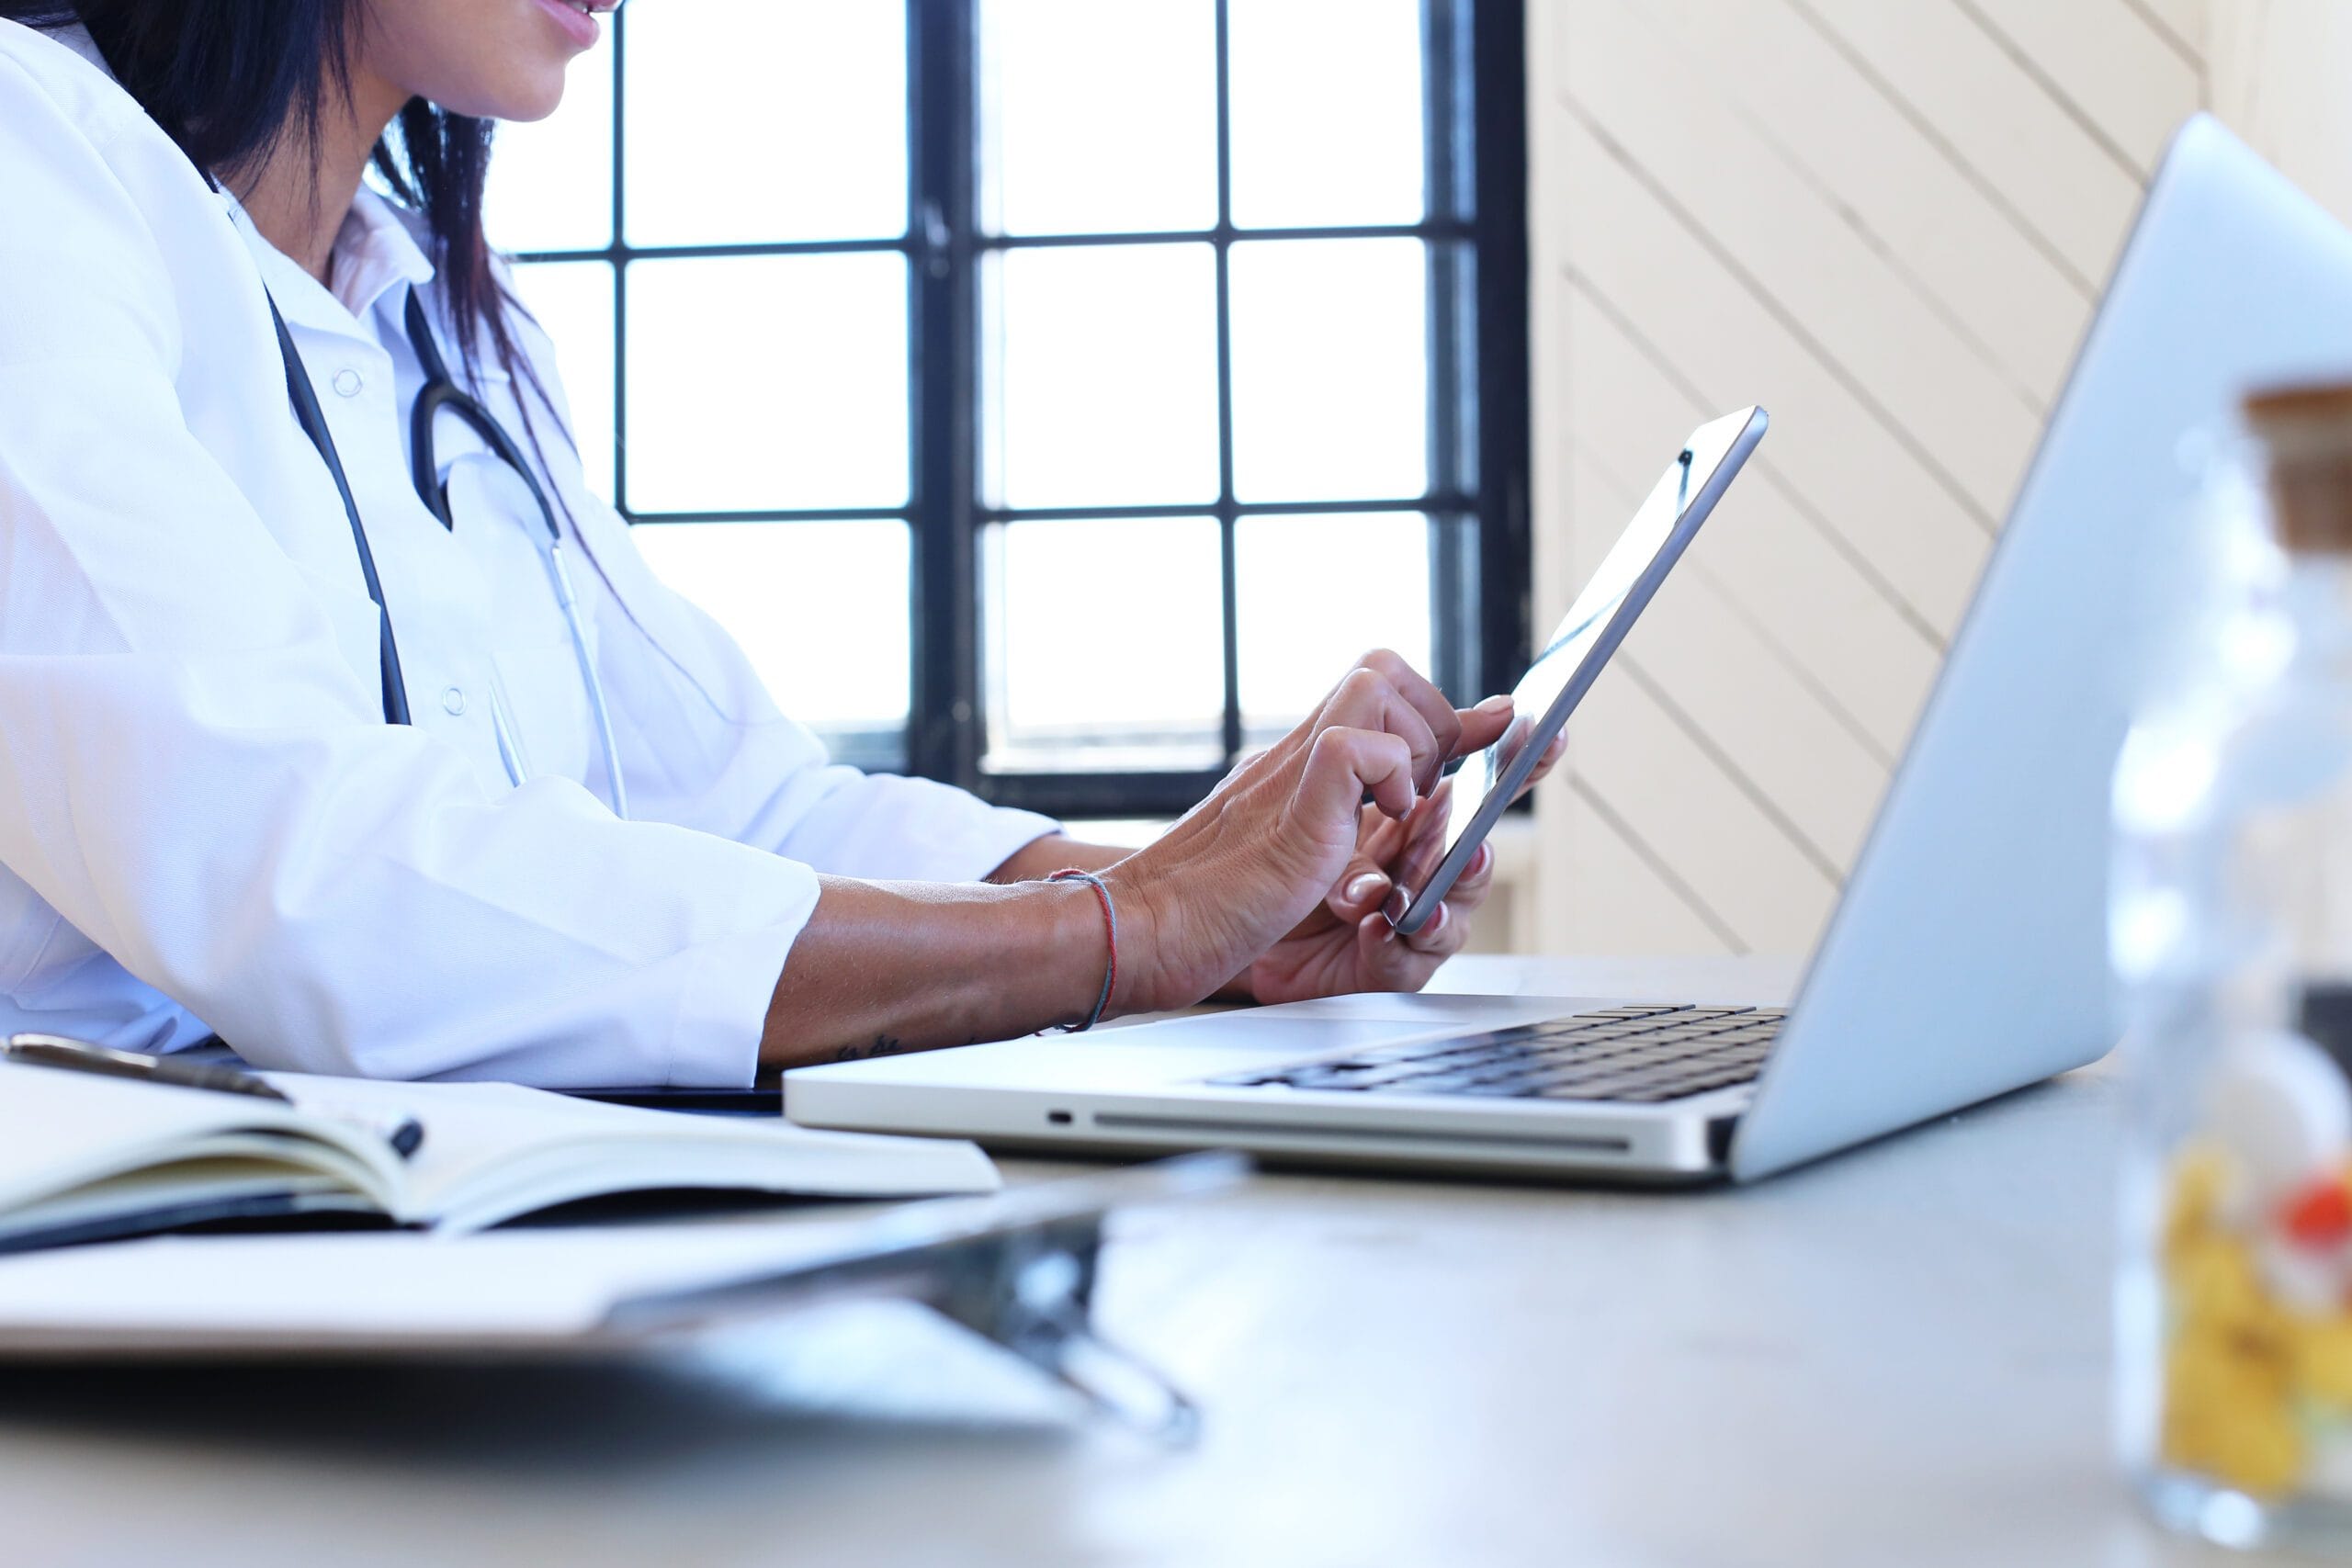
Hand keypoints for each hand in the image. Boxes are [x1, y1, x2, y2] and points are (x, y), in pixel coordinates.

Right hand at [1102, 650, 1514, 1014]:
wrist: (1139, 928)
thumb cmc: (1207, 908)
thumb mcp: (1294, 858)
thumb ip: (1340, 825)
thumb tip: (1398, 807)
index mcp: (1303, 769)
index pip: (1386, 699)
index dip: (1451, 710)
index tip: (1504, 721)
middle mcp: (1299, 755)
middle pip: (1385, 667)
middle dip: (1434, 721)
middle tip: (1422, 793)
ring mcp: (1294, 771)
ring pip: (1377, 679)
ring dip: (1412, 742)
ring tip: (1396, 809)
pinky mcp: (1293, 803)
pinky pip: (1356, 741)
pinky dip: (1386, 774)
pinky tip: (1373, 821)